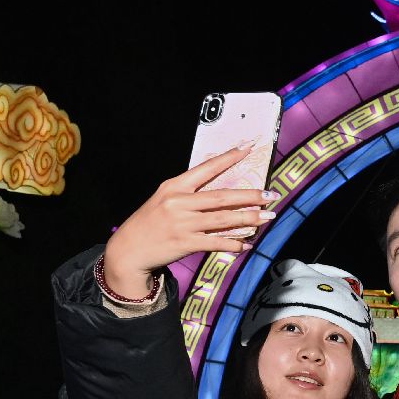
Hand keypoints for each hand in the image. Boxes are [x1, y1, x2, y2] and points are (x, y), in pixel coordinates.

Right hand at [102, 148, 275, 296]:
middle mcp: (178, 202)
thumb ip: (189, 194)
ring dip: (249, 218)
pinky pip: (215, 243)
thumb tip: (222, 193)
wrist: (127, 250)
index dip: (229, 158)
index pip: (206, 168)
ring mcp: (182, 224)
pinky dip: (233, 244)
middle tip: (271, 195)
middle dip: (250, 195)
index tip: (248, 148)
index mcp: (174, 186)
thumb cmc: (150, 223)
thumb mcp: (164, 200)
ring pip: (223, 219)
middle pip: (222, 196)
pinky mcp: (184, 244)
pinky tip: (247, 244)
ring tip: (268, 216)